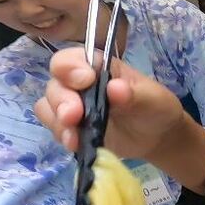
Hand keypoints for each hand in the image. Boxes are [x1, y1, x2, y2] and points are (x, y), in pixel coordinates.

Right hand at [35, 47, 186, 160]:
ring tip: (73, 137)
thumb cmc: (155, 108)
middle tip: (74, 116)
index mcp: (98, 67)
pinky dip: (61, 135)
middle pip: (55, 85)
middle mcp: (79, 84)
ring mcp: (73, 106)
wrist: (156, 137)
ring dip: (57, 121)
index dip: (70, 68)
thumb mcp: (153, 99)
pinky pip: (54, 129)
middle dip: (61, 100)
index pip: (71, 59)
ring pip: (48, 107)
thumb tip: (115, 88)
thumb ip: (135, 93)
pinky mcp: (72, 128)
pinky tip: (74, 144)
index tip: (84, 81)